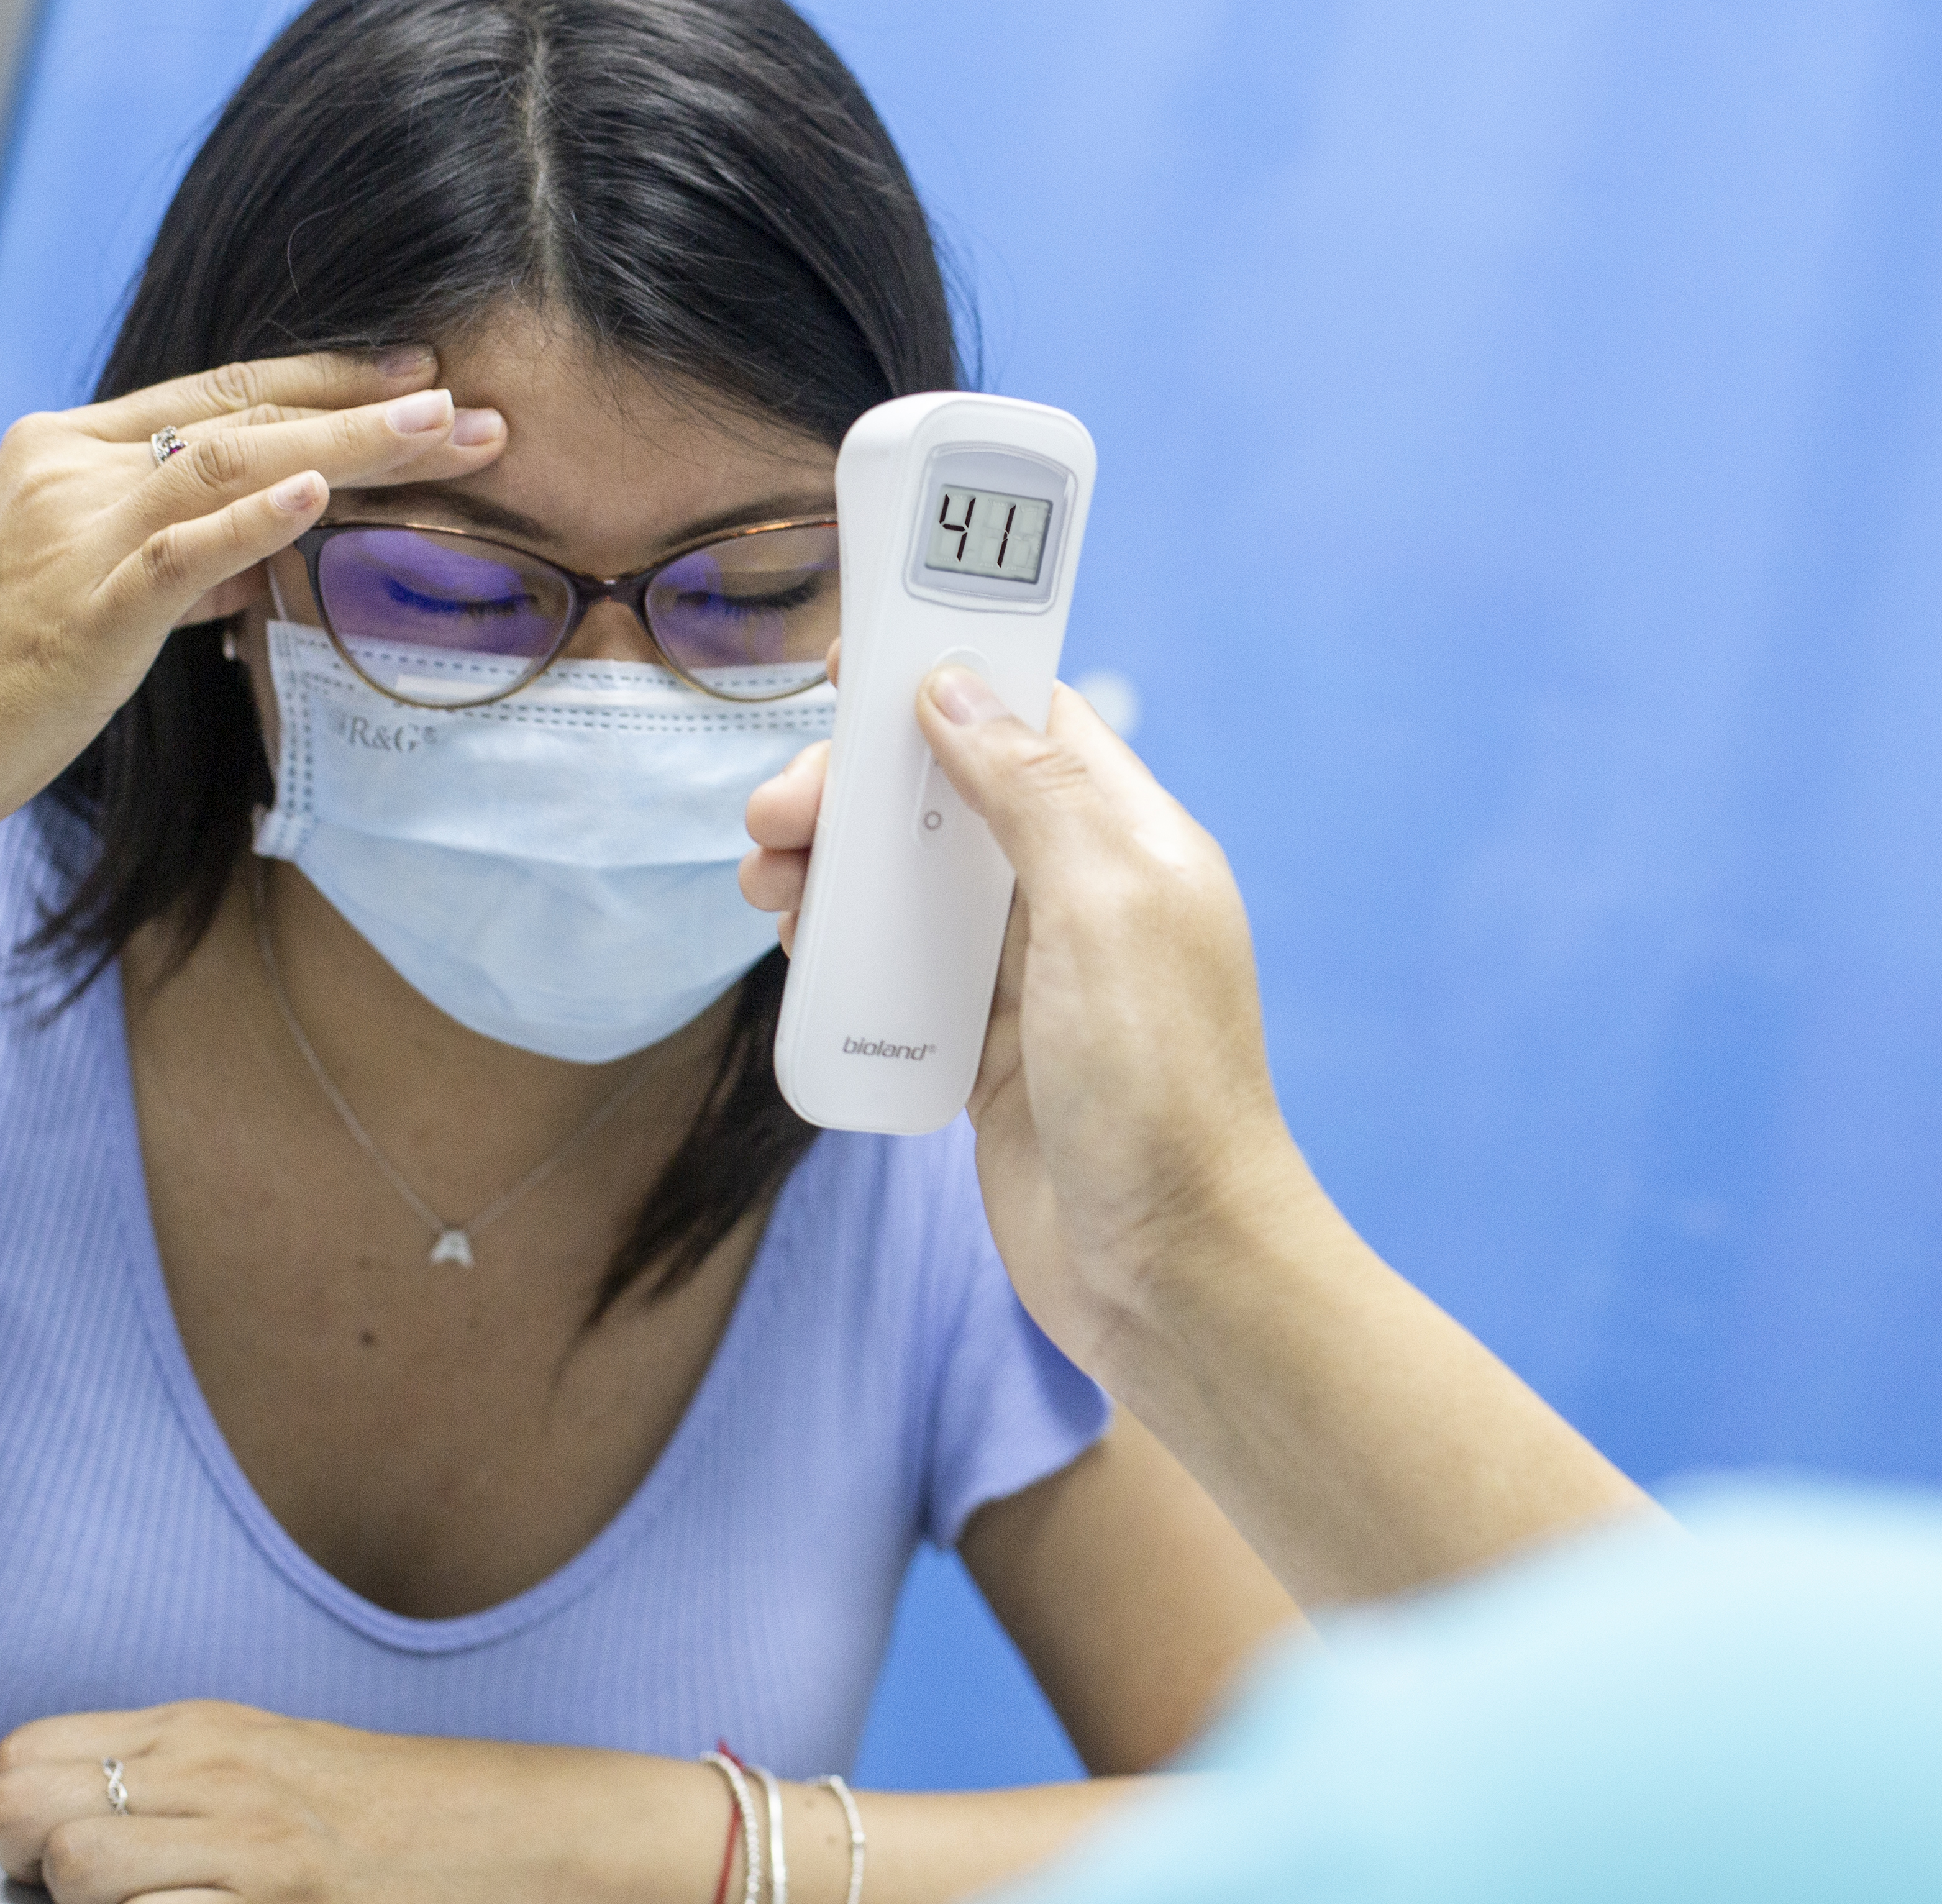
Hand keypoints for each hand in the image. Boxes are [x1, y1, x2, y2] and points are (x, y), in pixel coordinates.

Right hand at [0, 349, 500, 893]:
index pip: (214, 396)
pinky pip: (180, 550)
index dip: (321, 380)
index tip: (415, 375)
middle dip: (364, 403)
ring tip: (442, 430)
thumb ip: (179, 561)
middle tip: (469, 401)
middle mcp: (65, 470)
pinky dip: (255, 517)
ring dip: (349, 441)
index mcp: (61, 453)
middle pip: (239, 414)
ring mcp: (70, 533)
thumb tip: (271, 552)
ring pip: (229, 461)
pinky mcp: (79, 608)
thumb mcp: (85, 596)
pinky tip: (322, 493)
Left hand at [0, 1701, 710, 1903]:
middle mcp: (212, 1767)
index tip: (44, 1854)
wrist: (499, 1829)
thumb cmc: (378, 1809)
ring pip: (75, 1867)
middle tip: (82, 1892)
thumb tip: (56, 1821)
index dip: (16, 1816)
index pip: (23, 1755)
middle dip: (26, 1863)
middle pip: (22, 1806)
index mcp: (201, 1728)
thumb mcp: (263, 1761)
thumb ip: (168, 1776)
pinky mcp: (273, 1893)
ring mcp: (244, 1834)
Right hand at [742, 669, 1318, 1370]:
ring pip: (911, 888)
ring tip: (769, 886)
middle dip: (854, 792)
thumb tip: (955, 690)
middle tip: (775, 818)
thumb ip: (1033, 791)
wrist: (1172, 1270)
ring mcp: (1032, 976)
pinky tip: (803, 960)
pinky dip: (844, 958)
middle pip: (945, 801)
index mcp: (1129, 839)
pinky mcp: (987, 1050)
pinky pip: (899, 977)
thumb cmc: (1162, 1090)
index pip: (1029, 720)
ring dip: (834, 872)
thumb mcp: (1106, 909)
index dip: (939, 685)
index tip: (845, 671)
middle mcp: (1082, 896)